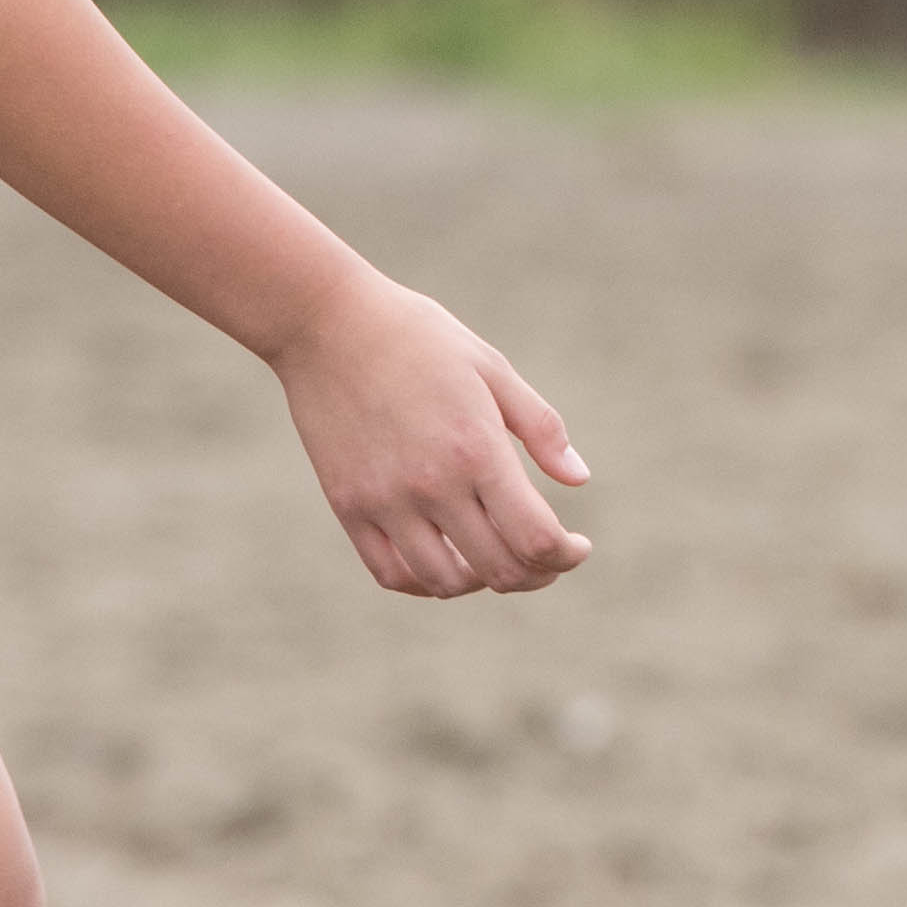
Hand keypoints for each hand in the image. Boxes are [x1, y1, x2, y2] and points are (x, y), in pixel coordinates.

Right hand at [268, 274, 592, 597]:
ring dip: (483, 581)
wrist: (327, 324)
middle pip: (499, 570)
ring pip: (446, 582)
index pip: (536, 538)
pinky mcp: (348, 506)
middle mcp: (432, 485)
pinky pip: (392, 573)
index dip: (567, 556)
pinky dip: (427, 581)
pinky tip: (447, 561)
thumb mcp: (492, 368)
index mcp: (477, 449)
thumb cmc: (418, 337)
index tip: (578, 547)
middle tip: (550, 558)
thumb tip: (579, 479)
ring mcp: (385, 501)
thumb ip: (540, 428)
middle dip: (538, 574)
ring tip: (497, 556)